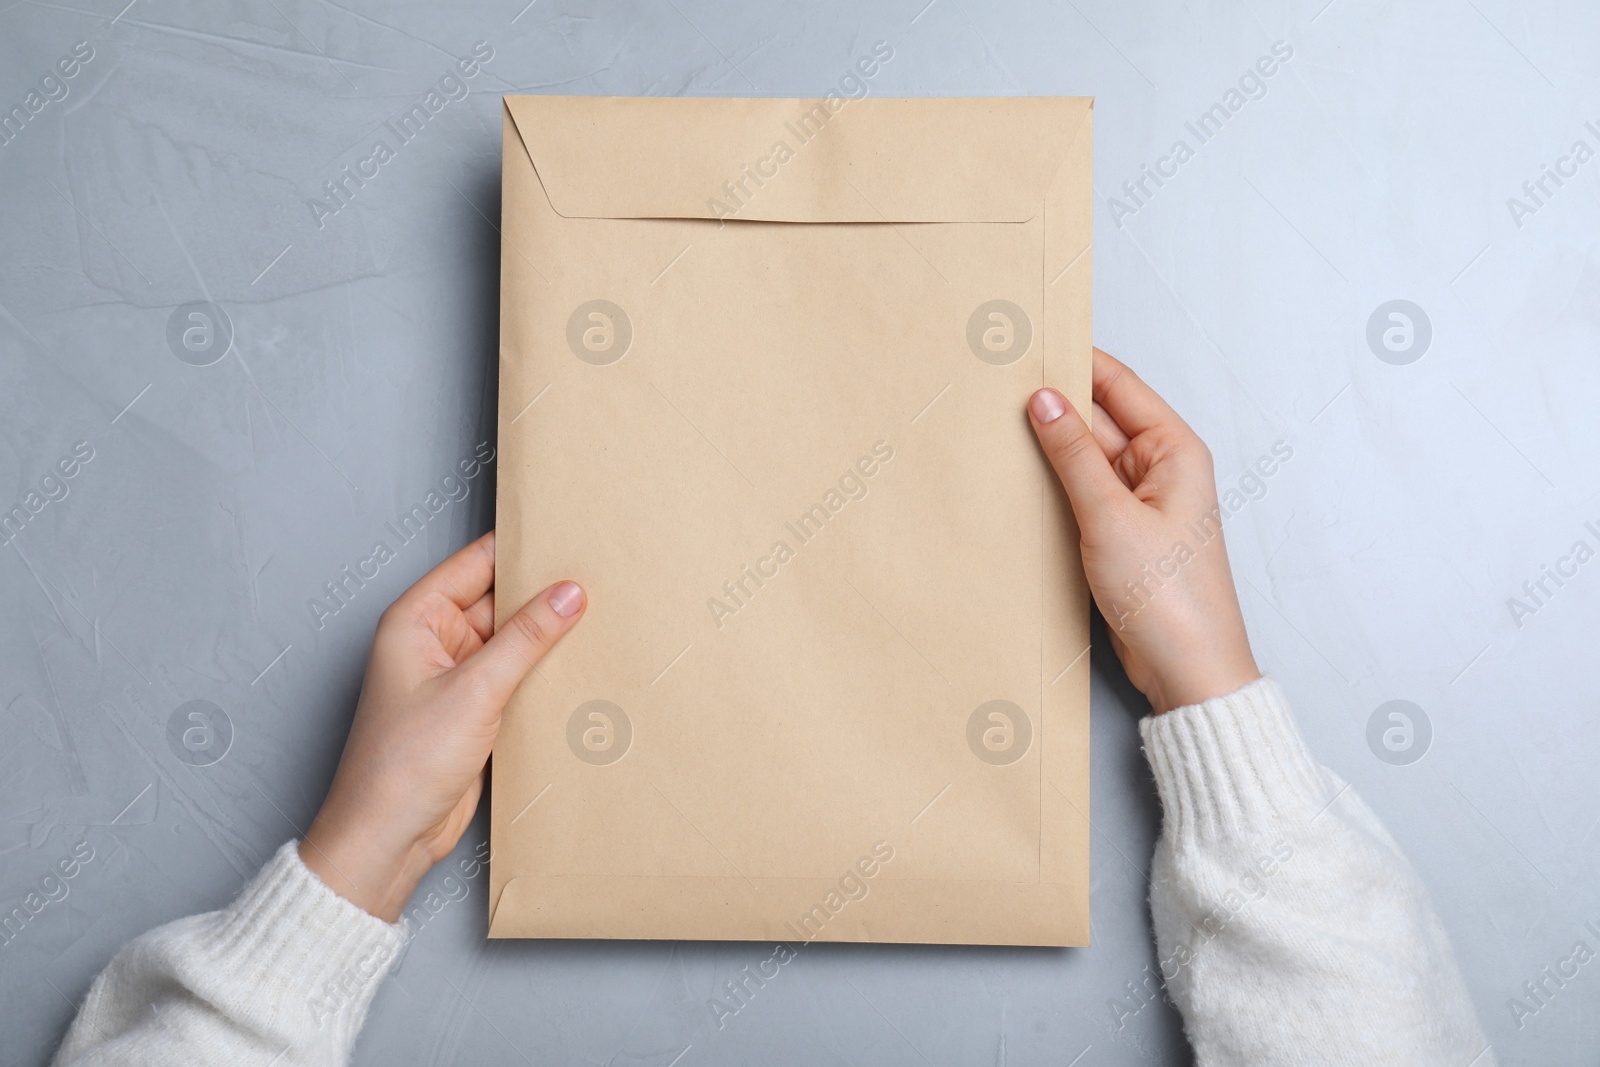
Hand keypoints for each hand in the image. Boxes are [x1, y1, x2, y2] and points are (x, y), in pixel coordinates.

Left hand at [299, 532, 585, 920]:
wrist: (389, 836)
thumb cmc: (403, 763)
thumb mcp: (475, 689)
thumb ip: (527, 637)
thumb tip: (568, 594)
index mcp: (417, 618)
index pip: (477, 564)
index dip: (520, 548)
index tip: (568, 536)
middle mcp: (434, 641)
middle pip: (499, 600)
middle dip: (543, 594)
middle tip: (597, 579)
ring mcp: (456, 677)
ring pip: (513, 641)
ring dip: (547, 638)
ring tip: (599, 621)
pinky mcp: (474, 710)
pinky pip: (516, 677)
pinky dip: (543, 673)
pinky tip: (580, 668)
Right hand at [1028, 349, 1259, 713]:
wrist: (1188, 669)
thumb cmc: (1169, 597)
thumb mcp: (1110, 516)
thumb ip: (1073, 454)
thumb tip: (1045, 399)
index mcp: (1174, 450)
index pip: (1118, 385)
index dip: (1075, 361)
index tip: (1029, 344)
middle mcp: (1161, 469)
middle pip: (1099, 419)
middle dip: (1054, 406)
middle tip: (996, 389)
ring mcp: (1140, 504)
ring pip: (1086, 459)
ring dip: (1050, 450)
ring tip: (996, 429)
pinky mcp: (1122, 535)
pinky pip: (1083, 495)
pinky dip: (1055, 487)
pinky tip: (1019, 481)